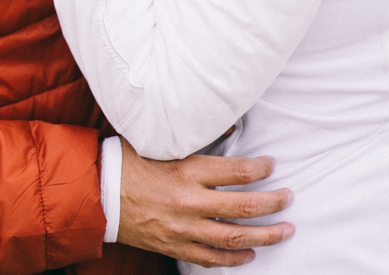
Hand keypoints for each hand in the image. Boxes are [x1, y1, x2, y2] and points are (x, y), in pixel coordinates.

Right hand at [118, 138, 292, 267]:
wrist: (98, 193)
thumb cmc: (129, 161)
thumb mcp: (161, 143)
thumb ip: (196, 140)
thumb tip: (229, 130)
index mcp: (186, 170)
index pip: (236, 171)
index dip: (260, 169)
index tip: (271, 165)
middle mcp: (189, 201)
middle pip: (243, 207)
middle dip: (273, 204)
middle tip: (289, 199)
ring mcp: (183, 228)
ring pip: (234, 238)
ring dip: (264, 236)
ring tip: (284, 231)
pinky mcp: (174, 246)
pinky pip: (211, 259)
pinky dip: (234, 259)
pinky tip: (250, 254)